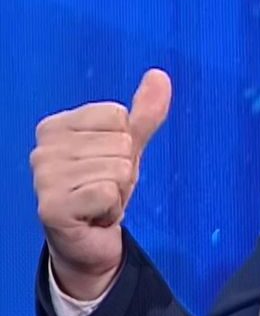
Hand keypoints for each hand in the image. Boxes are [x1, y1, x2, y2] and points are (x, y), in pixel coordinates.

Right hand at [30, 69, 171, 299]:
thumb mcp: (129, 147)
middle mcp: (43, 149)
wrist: (89, 240)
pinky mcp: (52, 207)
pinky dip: (112, 208)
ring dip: (118, 190)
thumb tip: (160, 75)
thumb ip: (144, 113)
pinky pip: (109, 193)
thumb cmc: (103, 188)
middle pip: (121, 142)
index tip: (107, 162)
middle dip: (124, 169)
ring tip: (99, 201)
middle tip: (104, 187)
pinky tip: (95, 215)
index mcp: (55, 126)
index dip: (126, 141)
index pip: (118, 115)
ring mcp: (44, 178)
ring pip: (118, 168)